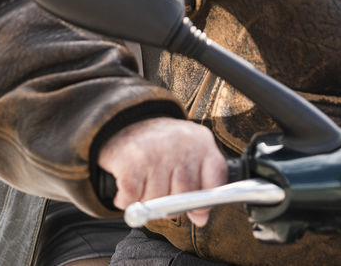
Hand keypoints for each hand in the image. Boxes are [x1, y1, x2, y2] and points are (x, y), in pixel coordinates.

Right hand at [97, 117, 228, 225]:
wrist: (125, 122)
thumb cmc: (162, 147)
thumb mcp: (188, 156)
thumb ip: (200, 186)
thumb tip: (201, 219)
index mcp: (201, 141)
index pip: (215, 178)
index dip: (206, 201)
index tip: (198, 210)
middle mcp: (180, 143)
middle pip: (184, 195)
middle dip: (171, 204)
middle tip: (162, 192)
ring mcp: (155, 151)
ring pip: (156, 201)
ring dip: (147, 201)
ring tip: (144, 181)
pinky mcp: (130, 162)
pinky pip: (132, 200)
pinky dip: (127, 200)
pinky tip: (130, 185)